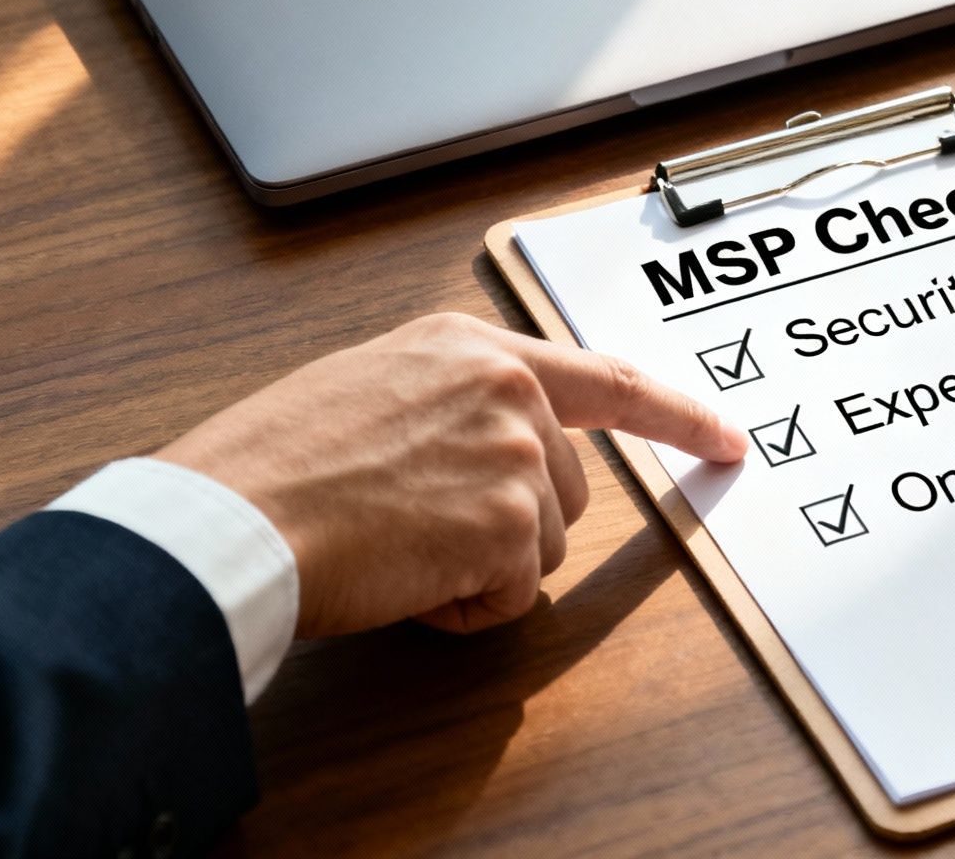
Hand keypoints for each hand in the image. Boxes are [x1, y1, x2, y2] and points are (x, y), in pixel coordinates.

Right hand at [158, 313, 747, 636]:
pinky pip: (511, 595)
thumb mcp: (370, 389)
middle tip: (407, 522)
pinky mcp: (511, 522)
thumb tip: (495, 450)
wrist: (228, 519)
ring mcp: (516, 451)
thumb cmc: (271, 466)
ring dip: (478, 566)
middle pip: (565, 489)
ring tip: (394, 543)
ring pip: (541, 544)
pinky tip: (401, 578)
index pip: (606, 379)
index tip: (726, 436)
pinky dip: (462, 607)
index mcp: (471, 346)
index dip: (675, 414)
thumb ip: (452, 402)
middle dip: (505, 525)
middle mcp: (506, 386)